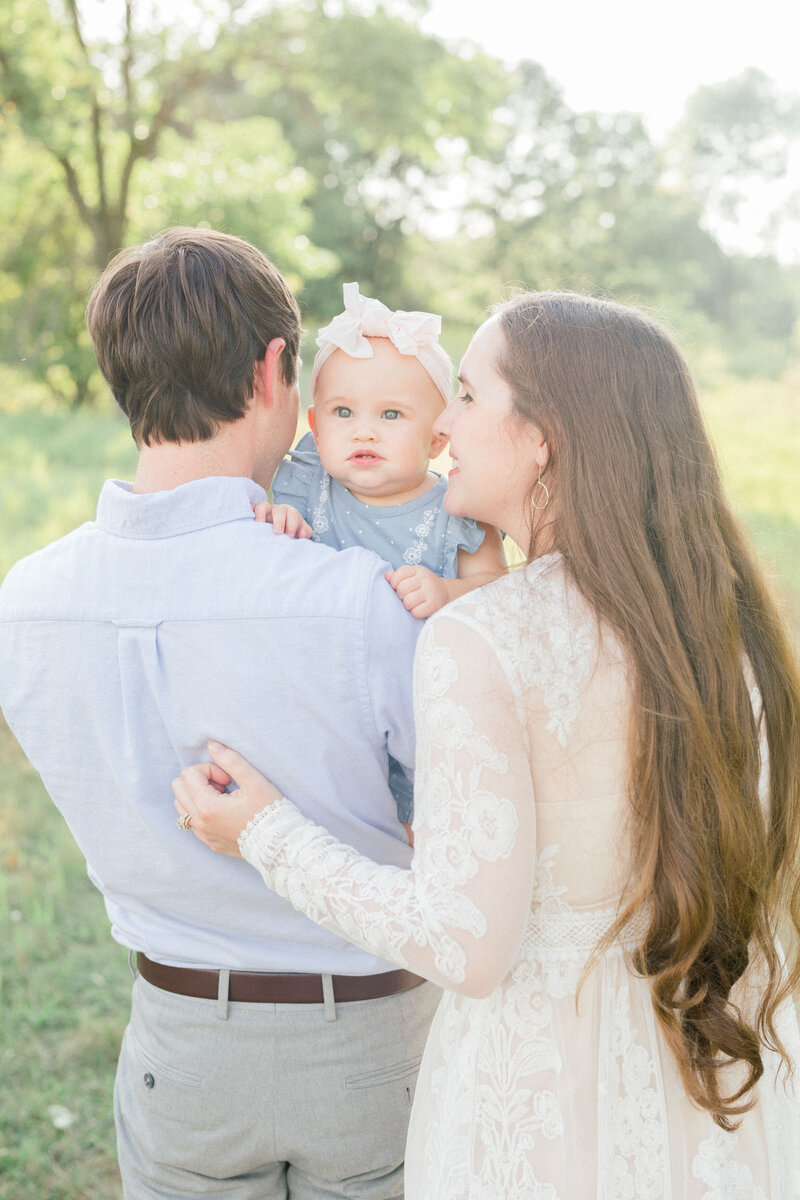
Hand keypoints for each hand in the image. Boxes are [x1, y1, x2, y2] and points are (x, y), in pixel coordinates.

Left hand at [171, 741, 282, 856]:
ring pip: (181, 805)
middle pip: (178, 787)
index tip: (229, 778)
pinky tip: (223, 811)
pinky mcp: (208, 842)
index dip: (210, 769)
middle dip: (199, 780)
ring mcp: (202, 835)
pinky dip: (200, 810)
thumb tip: (212, 745)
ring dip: (197, 795)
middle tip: (223, 785)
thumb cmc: (269, 811)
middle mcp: (199, 823)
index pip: (189, 774)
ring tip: (222, 798)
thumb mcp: (254, 781)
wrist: (278, 844)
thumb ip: (231, 760)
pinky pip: (190, 821)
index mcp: (207, 807)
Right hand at [252, 501, 312, 537]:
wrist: (279, 534)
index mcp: (290, 513)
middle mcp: (278, 510)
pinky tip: (247, 515)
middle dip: (279, 520)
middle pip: (278, 510)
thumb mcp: (300, 532)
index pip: (292, 514)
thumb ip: (305, 532)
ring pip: (263, 505)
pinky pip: (250, 508)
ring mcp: (265, 511)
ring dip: (261, 513)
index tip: (290, 535)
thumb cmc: (291, 533)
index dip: (292, 524)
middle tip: (278, 533)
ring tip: (260, 523)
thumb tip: (302, 534)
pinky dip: (248, 509)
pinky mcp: (254, 513)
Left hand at [385, 565, 448, 618]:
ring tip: (414, 603)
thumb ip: (398, 576)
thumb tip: (386, 575)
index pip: (399, 574)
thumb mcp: (413, 577)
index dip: (394, 583)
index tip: (399, 587)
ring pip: (408, 601)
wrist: (445, 594)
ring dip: (408, 605)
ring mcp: (431, 592)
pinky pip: (416, 612)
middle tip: (408, 596)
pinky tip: (420, 609)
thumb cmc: (424, 586)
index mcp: (419, 570)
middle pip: (402, 589)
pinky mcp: (434, 605)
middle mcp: (425, 579)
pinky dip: (415, 613)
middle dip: (401, 595)